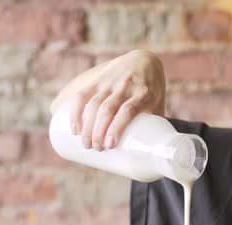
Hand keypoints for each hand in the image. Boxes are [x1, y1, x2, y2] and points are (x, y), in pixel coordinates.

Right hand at [50, 49, 165, 150]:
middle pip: (107, 110)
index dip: (116, 128)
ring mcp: (110, 83)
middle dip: (98, 132)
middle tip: (97, 149)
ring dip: (87, 126)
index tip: (110, 145)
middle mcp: (126, 87)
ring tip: (86, 144)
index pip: (127, 110)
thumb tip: (147, 156)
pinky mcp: (98, 80)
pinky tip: (74, 128)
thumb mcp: (157, 106)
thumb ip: (152, 127)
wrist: (145, 61)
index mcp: (144, 94)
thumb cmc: (153, 92)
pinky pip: (83, 94)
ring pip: (94, 104)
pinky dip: (76, 112)